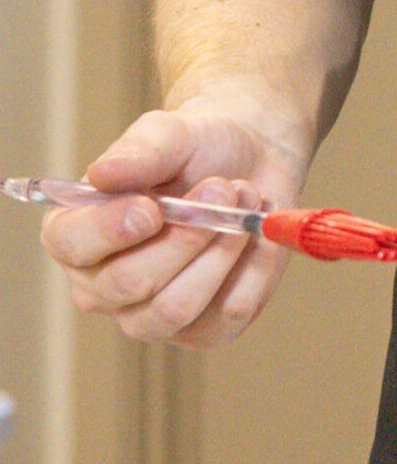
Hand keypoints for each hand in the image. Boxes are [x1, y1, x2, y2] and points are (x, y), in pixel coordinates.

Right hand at [40, 107, 307, 347]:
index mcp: (75, 234)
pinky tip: (256, 234)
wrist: (253, 160)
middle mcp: (101, 285)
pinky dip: (254, 268)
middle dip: (189, 233)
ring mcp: (150, 315)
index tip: (152, 207)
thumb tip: (104, 173)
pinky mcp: (203, 330)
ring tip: (244, 202)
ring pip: (178, 307)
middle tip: (226, 187)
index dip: (111, 230)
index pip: (73, 246)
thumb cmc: (199, 148)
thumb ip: (139, 151)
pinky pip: (228, 314)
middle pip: (132, 283)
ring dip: (224, 249)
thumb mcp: (170, 133)